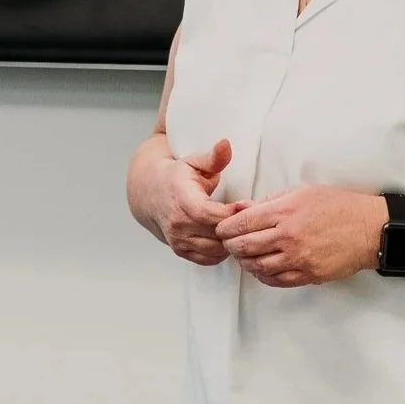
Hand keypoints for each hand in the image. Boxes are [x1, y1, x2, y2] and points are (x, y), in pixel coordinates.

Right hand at [156, 139, 244, 267]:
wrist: (151, 194)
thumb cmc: (177, 175)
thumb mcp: (194, 161)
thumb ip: (213, 157)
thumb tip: (225, 144)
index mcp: (181, 199)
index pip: (208, 214)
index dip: (230, 213)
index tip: (247, 204)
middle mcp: (177, 223)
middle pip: (215, 234)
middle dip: (236, 227)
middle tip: (253, 217)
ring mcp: (178, 240)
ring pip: (214, 250)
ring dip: (231, 240)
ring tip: (242, 227)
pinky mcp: (181, 251)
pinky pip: (208, 259)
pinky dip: (222, 252)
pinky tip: (229, 237)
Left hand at [216, 186, 384, 288]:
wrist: (369, 229)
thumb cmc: (338, 206)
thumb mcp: (303, 192)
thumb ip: (271, 201)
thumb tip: (243, 209)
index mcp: (285, 211)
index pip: (242, 223)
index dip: (226, 228)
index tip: (223, 229)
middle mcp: (288, 236)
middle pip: (244, 247)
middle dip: (230, 246)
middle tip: (229, 244)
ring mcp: (297, 258)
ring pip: (256, 266)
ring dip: (245, 262)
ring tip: (245, 255)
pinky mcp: (307, 275)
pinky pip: (275, 280)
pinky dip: (262, 275)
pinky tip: (262, 267)